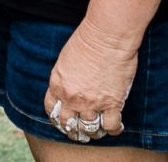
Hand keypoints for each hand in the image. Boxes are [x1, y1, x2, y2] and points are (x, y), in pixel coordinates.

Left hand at [43, 19, 136, 142]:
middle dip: (73, 130)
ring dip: (93, 132)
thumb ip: (64, 77)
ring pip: (89, 129)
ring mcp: (91, 103)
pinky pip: (110, 126)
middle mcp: (71, 97)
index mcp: (58, 84)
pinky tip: (115, 127)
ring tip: (98, 130)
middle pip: (68, 124)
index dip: (57, 118)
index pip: (51, 110)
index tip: (64, 119)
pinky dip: (113, 130)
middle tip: (79, 131)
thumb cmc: (88, 39)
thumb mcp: (65, 59)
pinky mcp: (112, 103)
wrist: (107, 35)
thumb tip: (69, 87)